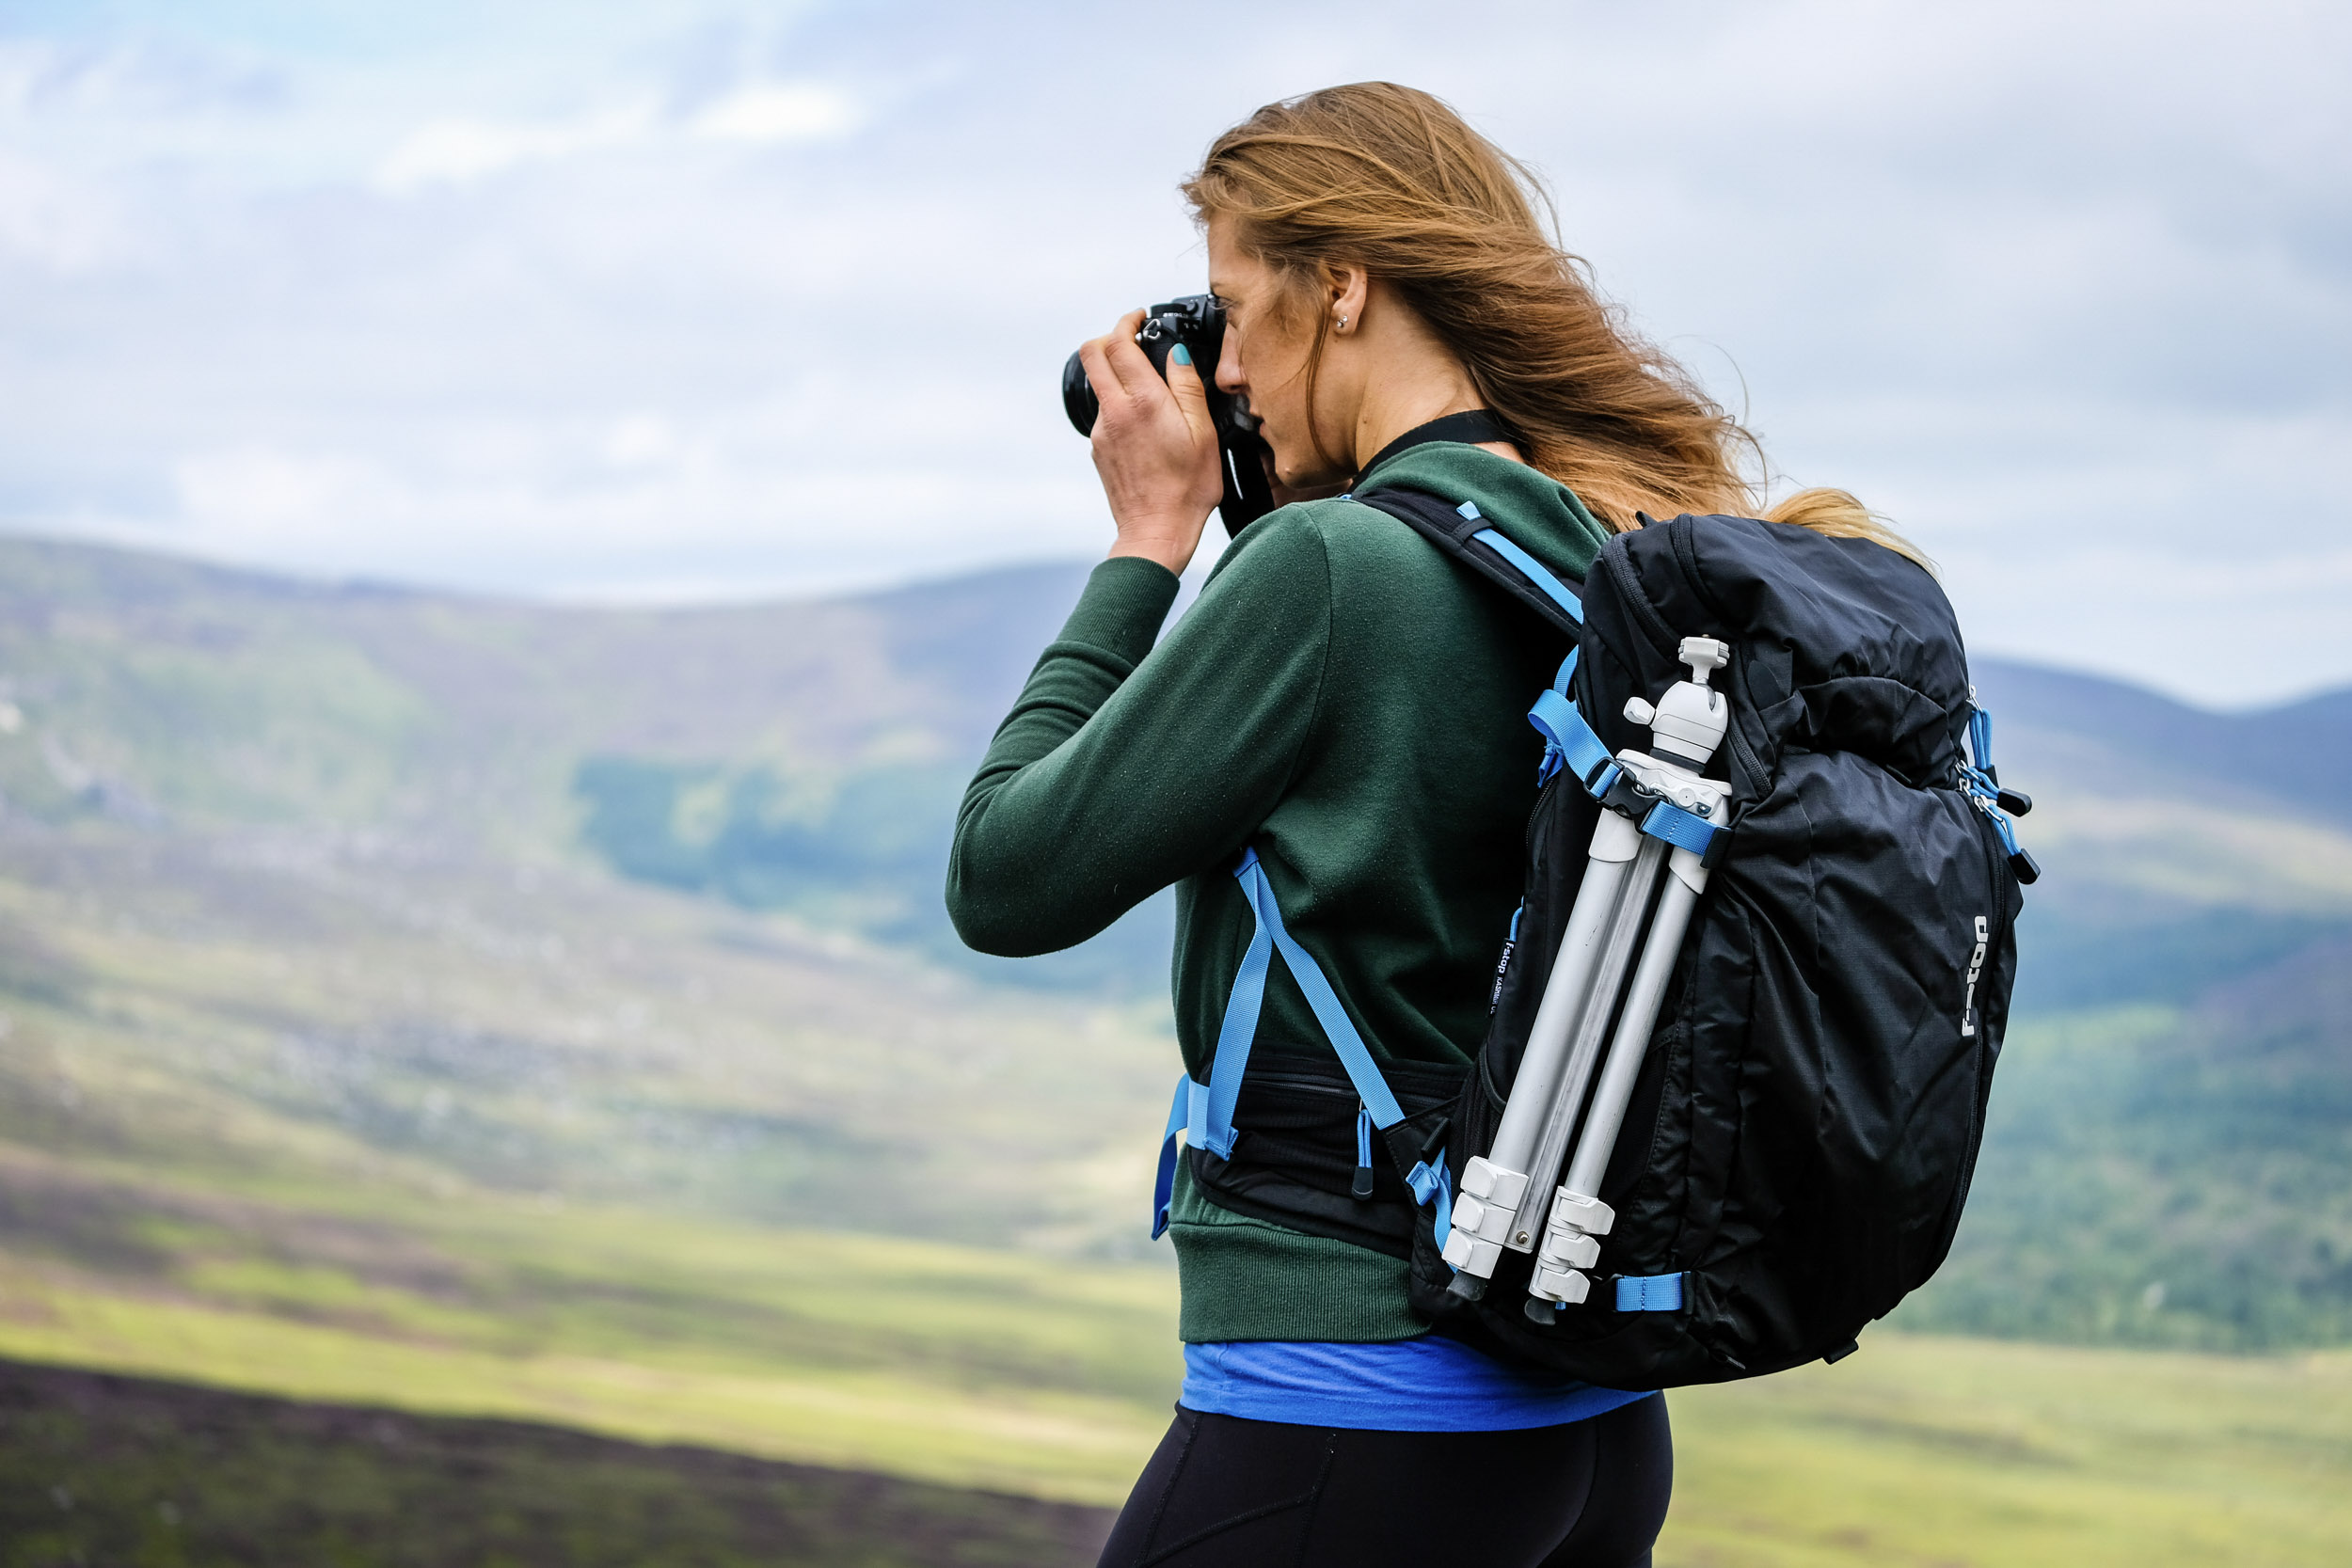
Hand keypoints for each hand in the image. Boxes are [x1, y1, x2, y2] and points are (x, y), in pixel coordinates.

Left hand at [1078, 309, 1223, 574]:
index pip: (1118, 343)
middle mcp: (1114, 412)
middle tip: (1132, 339)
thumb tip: (1177, 354)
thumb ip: (1187, 387)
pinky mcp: (1098, 449)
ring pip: (1098, 384)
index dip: (1126, 321)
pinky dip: (1120, 404)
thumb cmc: (1187, 489)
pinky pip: (1105, 413)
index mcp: (1142, 402)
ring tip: (1150, 388)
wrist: (1156, 532)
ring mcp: (1102, 431)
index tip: (1139, 318)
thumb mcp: (1203, 433)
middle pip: (1091, 354)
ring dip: (1117, 374)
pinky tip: (1146, 423)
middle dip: (1108, 337)